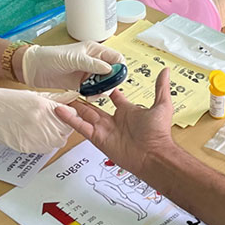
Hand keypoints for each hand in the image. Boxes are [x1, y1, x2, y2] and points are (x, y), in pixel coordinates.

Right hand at [0, 86, 79, 152]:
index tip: (63, 114)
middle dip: (63, 127)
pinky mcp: (27, 147)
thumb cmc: (5, 101)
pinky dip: (42, 143)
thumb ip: (52, 100)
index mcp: (45, 107)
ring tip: (43, 129)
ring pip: (57, 142)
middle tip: (54, 123)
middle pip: (66, 131)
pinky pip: (44, 148)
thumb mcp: (32, 96)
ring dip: (54, 137)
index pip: (70, 115)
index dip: (68, 115)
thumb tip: (67, 100)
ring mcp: (35, 137)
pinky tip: (33, 134)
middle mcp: (43, 123)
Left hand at [21, 42, 123, 88]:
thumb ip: (91, 64)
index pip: (116, 58)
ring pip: (105, 83)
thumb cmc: (50, 57)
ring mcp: (88, 73)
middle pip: (113, 73)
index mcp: (95, 51)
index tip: (115, 78)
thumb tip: (109, 69)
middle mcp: (94, 62)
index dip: (119, 68)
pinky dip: (94, 95)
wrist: (33, 68)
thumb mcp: (72, 59)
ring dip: (102, 90)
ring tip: (92, 94)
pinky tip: (87, 96)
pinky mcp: (81, 84)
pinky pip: (94, 91)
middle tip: (103, 89)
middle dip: (111, 82)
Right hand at [54, 68, 174, 176]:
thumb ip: (160, 87)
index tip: (96, 79)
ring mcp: (104, 129)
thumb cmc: (158, 133)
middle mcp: (114, 120)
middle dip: (83, 99)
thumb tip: (165, 71)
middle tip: (71, 88)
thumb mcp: (162, 105)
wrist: (153, 154)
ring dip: (73, 107)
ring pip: (84, 115)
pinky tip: (59, 110)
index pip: (114, 98)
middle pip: (94, 107)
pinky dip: (69, 119)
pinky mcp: (97, 138)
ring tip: (61, 96)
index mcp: (128, 112)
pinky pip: (81, 127)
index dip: (106, 89)